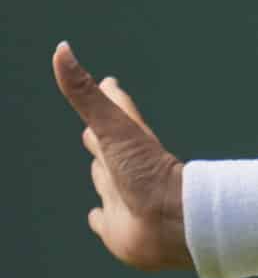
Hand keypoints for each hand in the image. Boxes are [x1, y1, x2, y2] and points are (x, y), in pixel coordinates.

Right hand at [53, 43, 188, 271]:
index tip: (110, 83)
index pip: (116, 114)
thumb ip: (86, 95)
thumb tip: (62, 48)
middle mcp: (124, 169)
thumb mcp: (115, 130)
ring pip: (106, 182)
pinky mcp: (118, 229)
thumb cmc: (148, 174)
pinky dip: (100, 219)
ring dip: (101, 174)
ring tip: (99, 164)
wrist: (176, 224)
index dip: (109, 97)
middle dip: (101, 133)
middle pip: (109, 146)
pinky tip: (99, 217)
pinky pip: (105, 222)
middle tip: (97, 123)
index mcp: (125, 144)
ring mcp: (121, 199)